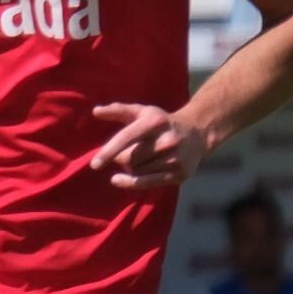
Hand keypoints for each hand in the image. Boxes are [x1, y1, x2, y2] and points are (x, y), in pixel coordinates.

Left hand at [87, 102, 215, 186]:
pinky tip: (119, 180)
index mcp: (155, 122)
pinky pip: (148, 183)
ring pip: (137, 171)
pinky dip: (132, 183)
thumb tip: (95, 111)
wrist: (197, 133)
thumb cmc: (160, 122)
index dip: (110, 151)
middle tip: (130, 151)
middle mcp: (167, 140)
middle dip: (122, 158)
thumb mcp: (142, 112)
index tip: (95, 165)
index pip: (127, 137)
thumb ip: (118, 110)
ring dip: (131, 168)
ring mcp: (175, 158)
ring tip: (142, 158)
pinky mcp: (180, 173)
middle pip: (129, 159)